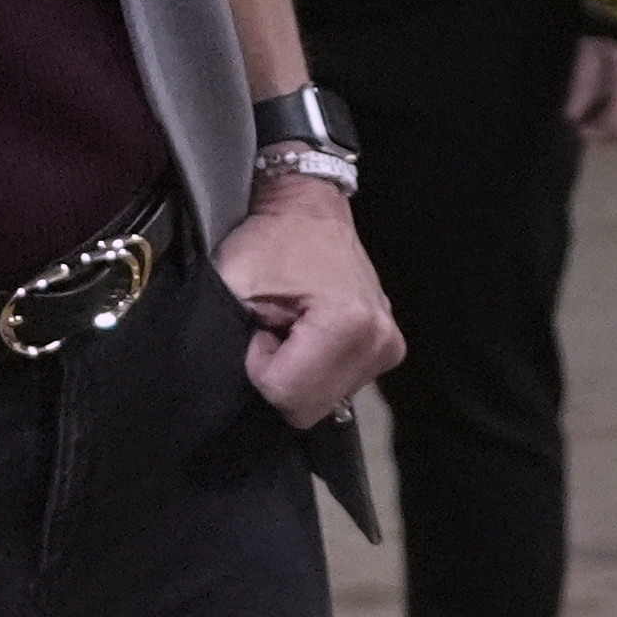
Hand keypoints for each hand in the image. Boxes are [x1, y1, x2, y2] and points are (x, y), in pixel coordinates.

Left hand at [214, 170, 404, 426]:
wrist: (307, 208)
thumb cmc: (268, 239)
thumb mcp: (231, 285)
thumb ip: (227, 340)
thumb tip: (230, 391)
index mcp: (349, 325)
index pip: (287, 396)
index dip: (259, 366)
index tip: (260, 326)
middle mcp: (381, 342)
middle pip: (310, 408)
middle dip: (280, 374)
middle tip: (271, 328)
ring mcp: (389, 348)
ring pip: (323, 401)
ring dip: (297, 372)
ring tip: (289, 326)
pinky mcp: (387, 349)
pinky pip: (338, 385)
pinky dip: (315, 368)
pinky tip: (308, 334)